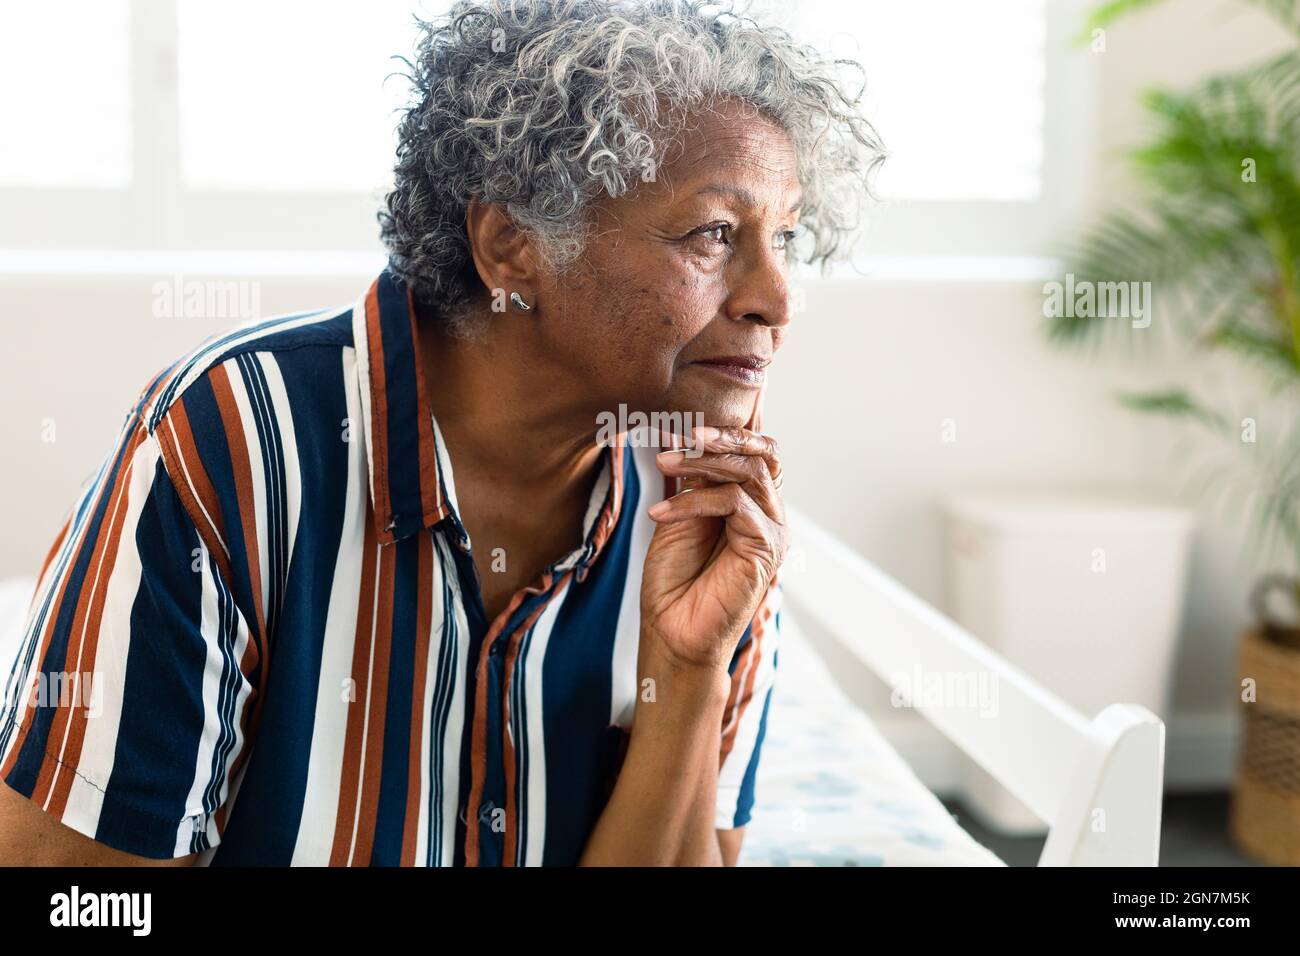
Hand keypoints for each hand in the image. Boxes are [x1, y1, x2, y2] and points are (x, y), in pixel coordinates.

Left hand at [640, 425, 787, 673]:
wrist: (672, 632)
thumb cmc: (674, 579)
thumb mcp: (681, 515)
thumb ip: (696, 480)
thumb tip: (691, 435)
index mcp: (752, 504)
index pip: (757, 452)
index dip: (728, 431)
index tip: (682, 424)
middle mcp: (769, 515)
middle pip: (762, 455)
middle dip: (722, 437)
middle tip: (681, 433)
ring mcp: (772, 531)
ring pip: (749, 472)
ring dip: (702, 460)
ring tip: (663, 461)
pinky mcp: (767, 548)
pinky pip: (735, 504)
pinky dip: (694, 500)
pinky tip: (661, 513)